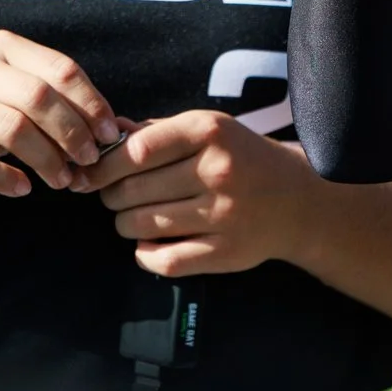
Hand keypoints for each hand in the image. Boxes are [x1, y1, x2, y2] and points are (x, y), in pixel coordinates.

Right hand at [0, 30, 120, 211]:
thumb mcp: (6, 93)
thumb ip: (53, 104)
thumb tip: (118, 129)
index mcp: (1, 47)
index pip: (61, 69)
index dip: (92, 103)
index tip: (111, 134)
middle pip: (40, 98)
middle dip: (73, 134)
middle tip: (89, 163)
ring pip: (12, 128)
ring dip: (46, 160)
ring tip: (63, 182)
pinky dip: (5, 178)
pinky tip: (22, 189)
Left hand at [71, 110, 315, 276]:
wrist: (299, 201)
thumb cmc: (244, 160)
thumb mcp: (209, 130)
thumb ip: (158, 132)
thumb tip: (108, 133)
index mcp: (210, 133)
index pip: (137, 150)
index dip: (104, 165)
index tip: (92, 174)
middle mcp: (218, 171)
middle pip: (131, 190)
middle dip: (111, 196)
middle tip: (116, 196)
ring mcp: (223, 215)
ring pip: (140, 225)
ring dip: (125, 223)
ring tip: (136, 217)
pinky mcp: (225, 251)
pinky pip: (163, 260)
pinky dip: (144, 254)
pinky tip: (150, 243)